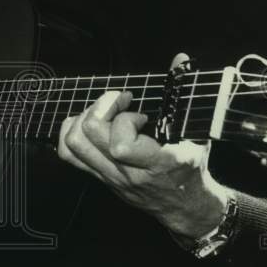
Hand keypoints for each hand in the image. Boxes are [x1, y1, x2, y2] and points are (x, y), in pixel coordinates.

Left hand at [57, 89, 230, 237]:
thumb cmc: (191, 170)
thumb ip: (183, 96)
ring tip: (103, 112)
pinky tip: (89, 123)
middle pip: (89, 137)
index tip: (139, 113)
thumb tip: (179, 59)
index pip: (120, 145)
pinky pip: (69, 155)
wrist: (186, 207)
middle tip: (118, 102)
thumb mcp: (196, 134)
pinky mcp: (98, 177)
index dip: (124, 120)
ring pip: (74, 146)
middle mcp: (126, 173)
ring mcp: (109, 177)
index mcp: (155, 164)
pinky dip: (71, 133)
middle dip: (100, 108)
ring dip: (83, 119)